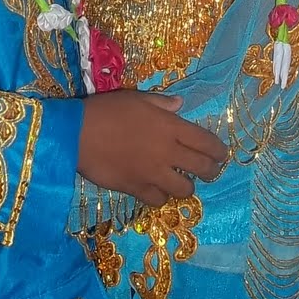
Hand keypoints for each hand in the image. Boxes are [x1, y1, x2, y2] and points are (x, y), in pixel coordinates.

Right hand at [78, 91, 226, 206]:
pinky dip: (161, 196)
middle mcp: (168, 153)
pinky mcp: (137, 189)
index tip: (221, 154)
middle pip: (203, 168)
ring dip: (186, 186)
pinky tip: (156, 190)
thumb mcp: (136, 98)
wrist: (77, 134)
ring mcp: (154, 174)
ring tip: (181, 182)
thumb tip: (179, 105)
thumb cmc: (106, 110)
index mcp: (171, 127)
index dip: (219, 151)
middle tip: (209, 171)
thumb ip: (161, 103)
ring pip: (185, 190)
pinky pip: (159, 200)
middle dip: (211, 171)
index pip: (207, 143)